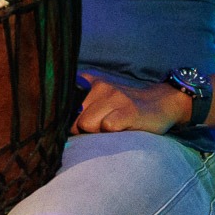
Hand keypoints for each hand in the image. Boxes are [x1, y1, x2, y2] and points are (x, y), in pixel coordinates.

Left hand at [72, 74, 190, 134]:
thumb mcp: (96, 100)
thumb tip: (55, 128)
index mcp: (87, 81)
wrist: (160, 103)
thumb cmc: (121, 108)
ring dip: (97, 133)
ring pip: (87, 124)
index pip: (61, 106)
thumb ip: (75, 109)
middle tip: (100, 129)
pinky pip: (108, 127)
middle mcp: (99, 85)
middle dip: (82, 131)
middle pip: (73, 120)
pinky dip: (112, 133)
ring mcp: (115, 96)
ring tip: (112, 128)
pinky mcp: (129, 110)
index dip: (66, 122)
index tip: (76, 126)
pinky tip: (122, 129)